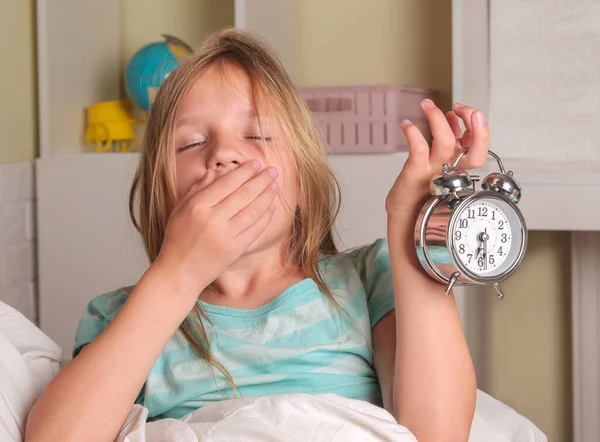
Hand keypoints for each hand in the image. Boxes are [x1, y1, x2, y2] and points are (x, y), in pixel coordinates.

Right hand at [154, 160, 278, 295]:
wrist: (179, 273)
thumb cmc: (177, 240)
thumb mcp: (179, 210)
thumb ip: (196, 190)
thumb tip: (213, 172)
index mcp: (198, 206)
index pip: (227, 183)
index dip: (244, 172)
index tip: (256, 164)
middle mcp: (213, 219)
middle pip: (244, 194)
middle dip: (261, 180)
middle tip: (273, 171)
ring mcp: (226, 236)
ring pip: (253, 211)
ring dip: (267, 196)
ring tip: (275, 186)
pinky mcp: (236, 250)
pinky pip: (255, 230)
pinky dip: (265, 217)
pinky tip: (271, 207)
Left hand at [386, 100, 488, 218]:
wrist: (406, 209)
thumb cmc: (422, 184)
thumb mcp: (440, 158)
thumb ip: (450, 138)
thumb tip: (452, 115)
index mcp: (461, 163)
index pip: (480, 145)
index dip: (477, 126)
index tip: (462, 109)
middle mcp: (452, 167)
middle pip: (475, 148)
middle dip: (472, 123)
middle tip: (459, 106)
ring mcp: (435, 170)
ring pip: (446, 143)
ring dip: (438, 119)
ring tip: (426, 104)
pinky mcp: (417, 173)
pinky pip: (419, 150)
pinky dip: (413, 133)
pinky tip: (406, 123)